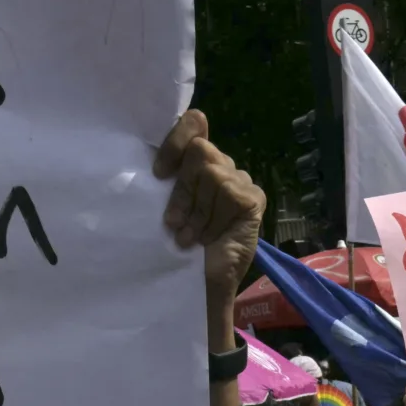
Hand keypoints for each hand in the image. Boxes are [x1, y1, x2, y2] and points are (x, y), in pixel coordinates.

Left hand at [156, 111, 265, 295]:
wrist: (204, 281)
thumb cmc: (183, 244)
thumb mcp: (169, 206)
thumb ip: (167, 181)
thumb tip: (152, 167)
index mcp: (197, 163)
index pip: (193, 124)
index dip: (175, 141)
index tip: (159, 174)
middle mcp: (221, 165)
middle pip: (199, 151)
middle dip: (182, 190)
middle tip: (174, 222)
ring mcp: (241, 180)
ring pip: (212, 174)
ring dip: (197, 212)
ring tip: (191, 236)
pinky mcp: (253, 197)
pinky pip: (229, 192)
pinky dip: (214, 218)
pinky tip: (211, 237)